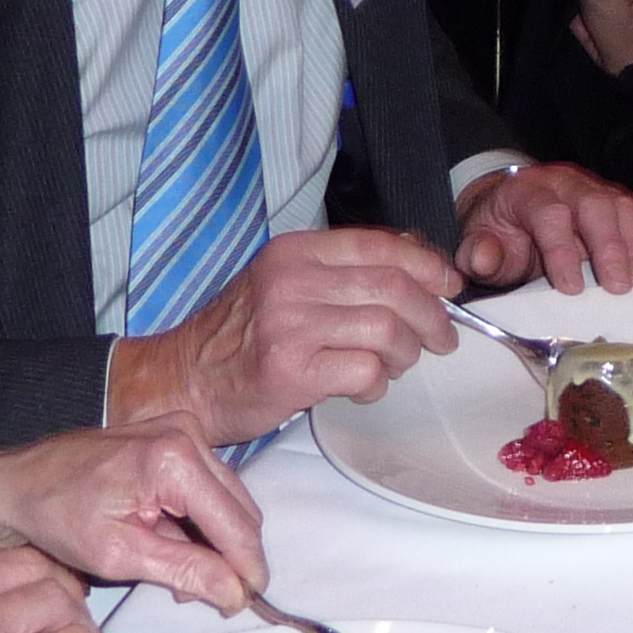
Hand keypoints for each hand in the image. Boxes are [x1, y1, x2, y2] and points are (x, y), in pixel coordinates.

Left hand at [0, 415, 267, 613]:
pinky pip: (210, 483)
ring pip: (229, 497)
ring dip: (218, 540)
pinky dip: (202, 519)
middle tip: (211, 596)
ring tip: (186, 575)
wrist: (19, 483)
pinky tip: (176, 545)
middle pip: (240, 509)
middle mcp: (188, 433)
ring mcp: (184, 427)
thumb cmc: (58, 517)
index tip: (249, 603)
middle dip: (232, 556)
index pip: (235, 525)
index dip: (247, 568)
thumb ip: (185, 570)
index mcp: (174, 461)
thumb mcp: (119, 554)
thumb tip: (236, 593)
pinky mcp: (176, 432)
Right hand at [107, 227, 462, 443]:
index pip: (381, 245)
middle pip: (394, 287)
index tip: (449, 286)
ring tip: (396, 365)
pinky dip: (377, 383)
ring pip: (387, 330)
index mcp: (295, 252)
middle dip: (432, 315)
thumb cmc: (243, 336)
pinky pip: (365, 372)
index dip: (428, 265)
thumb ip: (342, 269)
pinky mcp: (291, 373)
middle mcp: (292, 281)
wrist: (183, 380)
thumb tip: (420, 259)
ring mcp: (290, 326)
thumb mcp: (285, 281)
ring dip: (406, 353)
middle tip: (441, 338)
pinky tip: (364, 387)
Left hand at [455, 163, 632, 292]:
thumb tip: (482, 261)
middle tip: (618, 288)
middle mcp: (567, 184)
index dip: (562, 251)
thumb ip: (479, 253)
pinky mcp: (616, 204)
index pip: (550, 214)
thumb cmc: (501, 229)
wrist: (513, 206)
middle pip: (596, 205)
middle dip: (610, 248)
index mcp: (528, 191)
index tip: (570, 289)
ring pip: (625, 207)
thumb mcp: (479, 241)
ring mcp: (596, 190)